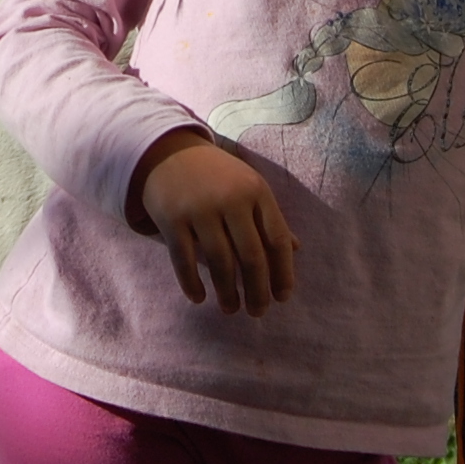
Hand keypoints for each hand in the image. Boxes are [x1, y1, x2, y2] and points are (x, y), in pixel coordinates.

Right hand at [131, 130, 298, 315]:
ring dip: (227, 292)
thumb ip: (270, 218)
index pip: (277, 239)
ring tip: (231, 309)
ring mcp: (199, 208)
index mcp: (256, 192)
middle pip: (251, 256)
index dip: (283, 273)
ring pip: (220, 262)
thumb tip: (297, 250)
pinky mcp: (171, 217)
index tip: (283, 297)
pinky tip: (199, 298)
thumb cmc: (217, 175)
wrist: (168, 151)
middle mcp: (230, 199)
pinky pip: (184, 259)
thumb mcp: (248, 187)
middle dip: (257, 290)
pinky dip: (192, 283)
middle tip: (258, 312)